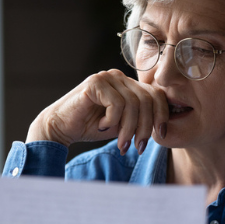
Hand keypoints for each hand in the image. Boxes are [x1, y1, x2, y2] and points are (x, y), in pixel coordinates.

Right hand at [25, 69, 168, 154]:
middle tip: (137, 146)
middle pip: (147, 100)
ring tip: (121, 143)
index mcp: (129, 84)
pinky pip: (116, 104)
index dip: (162, 116)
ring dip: (129, 128)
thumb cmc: (91, 126)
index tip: (160, 136)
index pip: (156, 94)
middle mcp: (119, 77)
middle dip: (145, 127)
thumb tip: (164, 129)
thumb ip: (141, 121)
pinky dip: (112, 120)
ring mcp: (107, 77)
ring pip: (133, 104)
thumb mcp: (123, 125)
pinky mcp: (94, 83)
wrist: (60, 128)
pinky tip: (102, 126)